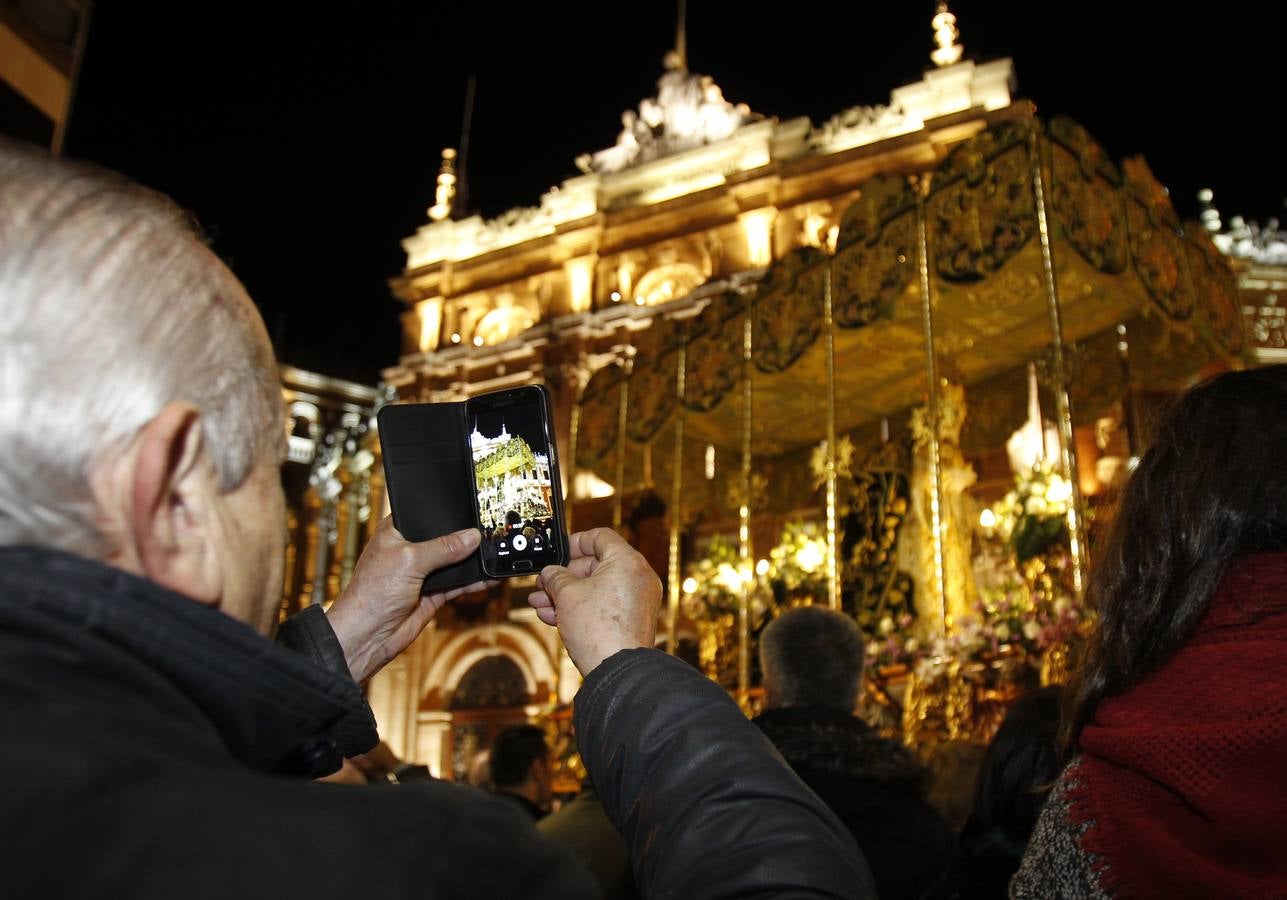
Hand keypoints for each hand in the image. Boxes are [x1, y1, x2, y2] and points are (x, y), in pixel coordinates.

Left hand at [326, 516, 487, 683]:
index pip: (424, 514)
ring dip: (471, 560)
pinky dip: (474, 582)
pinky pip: (458, 584)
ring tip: (495, 553)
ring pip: (453, 562)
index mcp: (395, 532)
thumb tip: (471, 537)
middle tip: (488, 531)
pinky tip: (489, 577)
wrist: (369, 636)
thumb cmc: (371, 594)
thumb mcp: (409, 560)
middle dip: (463, 538)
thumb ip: (443, 547)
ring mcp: (421, 573)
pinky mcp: (432, 593)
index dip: (443, 511)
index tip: (469, 508)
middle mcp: (409, 550)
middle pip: (443, 539)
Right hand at [528, 528, 660, 675]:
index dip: (574, 542)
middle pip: (596, 565)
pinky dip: (582, 607)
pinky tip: (554, 617)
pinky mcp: (633, 621)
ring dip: (567, 594)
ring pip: (597, 588)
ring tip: (541, 604)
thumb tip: (550, 574)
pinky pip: (605, 606)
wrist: (617, 670)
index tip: (557, 554)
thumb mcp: (566, 595)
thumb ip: (555, 577)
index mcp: (627, 561)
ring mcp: (638, 600)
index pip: (600, 537)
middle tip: (543, 585)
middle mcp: (638, 577)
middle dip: (564, 576)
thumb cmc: (598, 629)